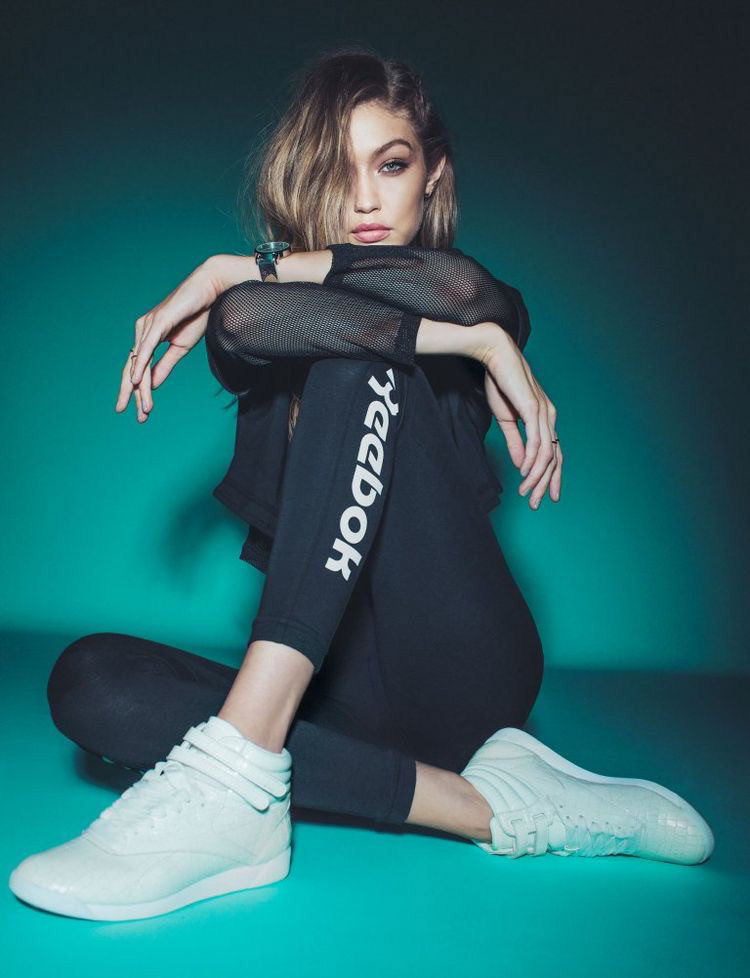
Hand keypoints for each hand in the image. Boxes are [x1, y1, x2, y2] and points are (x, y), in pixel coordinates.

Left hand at [115, 259, 222, 421]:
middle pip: (132, 366)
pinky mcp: (157, 322)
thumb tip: (151, 384)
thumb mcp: (180, 348)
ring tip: (142, 407)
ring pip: (140, 362)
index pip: (138, 368)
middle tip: (123, 412)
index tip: (140, 411)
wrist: (209, 292)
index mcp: (148, 337)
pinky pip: (147, 348)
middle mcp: (143, 330)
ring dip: (139, 387)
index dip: (137, 390)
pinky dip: (141, 365)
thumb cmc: (196, 316)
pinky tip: (136, 381)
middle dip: (128, 392)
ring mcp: (148, 325)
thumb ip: (165, 366)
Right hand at [479, 328, 562, 508]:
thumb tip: (522, 464)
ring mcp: (544, 414)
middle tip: (536, 504)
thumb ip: (516, 442)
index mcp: (545, 418)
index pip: (554, 453)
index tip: (544, 495)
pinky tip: (526, 474)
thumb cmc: (501, 383)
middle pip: (555, 458)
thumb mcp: (507, 419)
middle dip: (546, 484)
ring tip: (526, 493)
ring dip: (537, 478)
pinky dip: (533, 461)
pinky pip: (538, 442)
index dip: (551, 476)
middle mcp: (550, 417)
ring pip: (547, 455)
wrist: (495, 357)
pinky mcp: (534, 410)